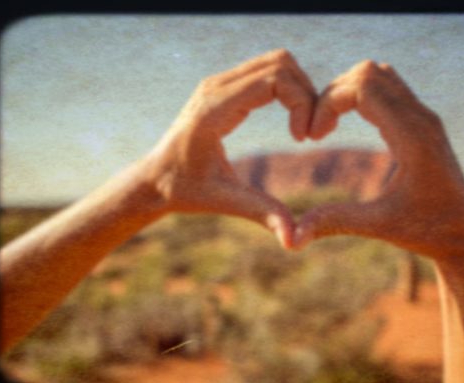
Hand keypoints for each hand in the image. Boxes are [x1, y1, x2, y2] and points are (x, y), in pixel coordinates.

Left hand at [140, 49, 316, 247]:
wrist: (153, 178)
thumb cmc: (184, 191)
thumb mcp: (225, 201)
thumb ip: (262, 214)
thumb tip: (294, 241)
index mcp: (215, 110)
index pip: (274, 78)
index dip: (302, 103)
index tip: (304, 138)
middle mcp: (215, 86)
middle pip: (281, 62)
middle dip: (306, 93)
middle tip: (310, 132)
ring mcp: (219, 81)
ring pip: (277, 61)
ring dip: (300, 89)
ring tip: (303, 127)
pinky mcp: (223, 84)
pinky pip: (267, 70)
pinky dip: (288, 89)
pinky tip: (292, 121)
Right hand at [294, 60, 463, 263]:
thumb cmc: (427, 232)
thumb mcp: (379, 226)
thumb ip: (335, 222)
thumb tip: (293, 237)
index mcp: (413, 137)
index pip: (363, 86)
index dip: (328, 102)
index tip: (312, 136)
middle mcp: (422, 119)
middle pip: (369, 72)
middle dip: (333, 93)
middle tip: (316, 131)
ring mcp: (426, 118)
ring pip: (380, 75)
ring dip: (347, 91)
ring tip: (328, 125)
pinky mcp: (424, 123)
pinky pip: (389, 89)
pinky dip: (361, 96)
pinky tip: (347, 125)